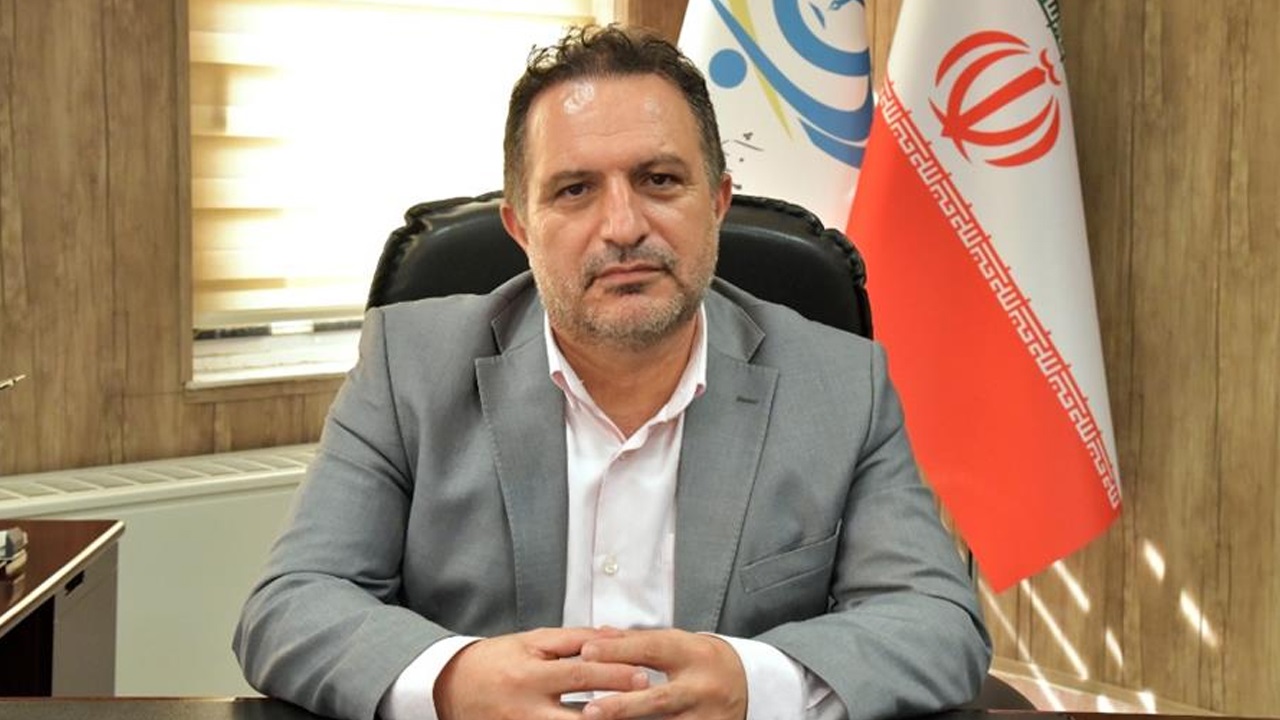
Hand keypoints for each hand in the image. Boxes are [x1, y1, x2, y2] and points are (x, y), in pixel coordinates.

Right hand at [433, 627, 649, 719]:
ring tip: (629, 718)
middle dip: (617, 708)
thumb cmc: (496, 659)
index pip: (581, 673)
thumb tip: (614, 638)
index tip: (643, 674)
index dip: (615, 674)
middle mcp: (526, 707)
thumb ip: (573, 640)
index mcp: (530, 674)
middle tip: (646, 699)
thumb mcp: (532, 642)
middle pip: (581, 713)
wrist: (449, 686)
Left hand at [578, 629, 746, 719]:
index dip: (618, 651)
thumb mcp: (677, 643)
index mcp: (693, 655)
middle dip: (623, 706)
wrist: (747, 684)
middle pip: (659, 699)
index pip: (652, 650)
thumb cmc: (703, 662)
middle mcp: (701, 688)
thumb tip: (598, 636)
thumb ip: (636, 641)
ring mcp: (707, 718)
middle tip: (590, 710)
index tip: (586, 652)